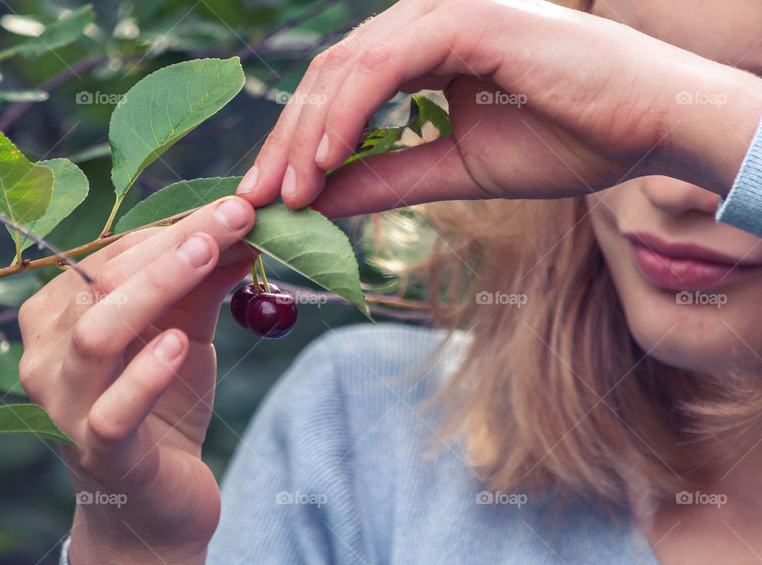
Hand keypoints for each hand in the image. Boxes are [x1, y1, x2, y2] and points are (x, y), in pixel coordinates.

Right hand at [19, 196, 253, 557]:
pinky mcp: (98, 454)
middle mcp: (46, 355)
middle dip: (171, 245)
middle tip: (233, 218)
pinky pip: (111, 411)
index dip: (172, 228)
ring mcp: (63, 407)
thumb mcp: (186, 332)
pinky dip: (145, 374)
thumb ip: (205, 284)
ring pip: (94, 335)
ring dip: (154, 289)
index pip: (110, 257)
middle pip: (100, 283)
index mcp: (58, 315)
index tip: (234, 206)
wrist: (156, 505)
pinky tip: (178, 345)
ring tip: (208, 257)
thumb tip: (242, 227)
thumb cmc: (163, 408)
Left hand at [237, 0, 761, 215]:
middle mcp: (427, 24)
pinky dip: (349, 110)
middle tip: (259, 196)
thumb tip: (320, 201)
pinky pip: (387, 62)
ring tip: (288, 190)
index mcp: (424, 55)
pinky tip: (326, 158)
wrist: (650, 127)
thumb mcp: (454, 172)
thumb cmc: (568, 142)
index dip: (299, 141)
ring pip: (349, 63)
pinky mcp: (469, 19)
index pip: (341, 90)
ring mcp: (447, 14)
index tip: (273, 195)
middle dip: (288, 138)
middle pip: (330, 75)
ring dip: (310, 130)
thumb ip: (386, 179)